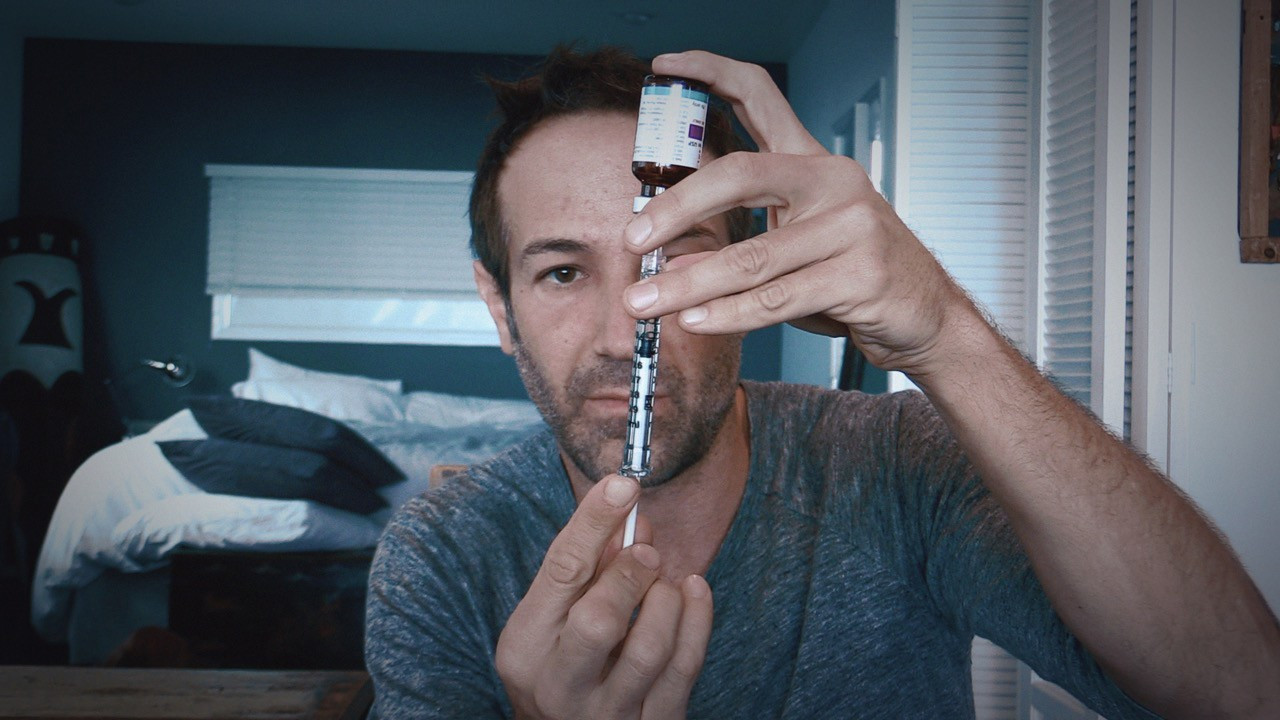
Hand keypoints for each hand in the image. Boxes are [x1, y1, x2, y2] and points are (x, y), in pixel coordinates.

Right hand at [495, 474, 714, 719]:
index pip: (560, 573)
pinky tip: (694, 591)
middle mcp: (559, 686)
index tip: (624, 484)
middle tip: (646, 550)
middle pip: (598, 621)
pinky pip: (685, 668)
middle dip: (630, 573)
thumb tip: (631, 515)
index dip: (593, 522)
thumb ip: (588, 569)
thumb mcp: (553, 618)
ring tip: (664, 584)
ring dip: (666, 598)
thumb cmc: (562, 662)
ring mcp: (606, 714)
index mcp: (527, 646)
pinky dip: (698, 618)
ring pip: (649, 648)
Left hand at [621, 51, 978, 378]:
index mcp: (813, 164)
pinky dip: (729, 314)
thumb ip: (739, 246)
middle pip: (742, 174)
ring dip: (689, 284)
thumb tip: (668, 263)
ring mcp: (852, 226)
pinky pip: (778, 298)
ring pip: (752, 256)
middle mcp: (834, 182)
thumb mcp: (795, 249)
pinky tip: (694, 321)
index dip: (711, 73)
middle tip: (632, 237)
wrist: (927, 318)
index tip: (663, 64)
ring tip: (644, 302)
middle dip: (677, 206)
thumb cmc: (853, 278)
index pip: (760, 98)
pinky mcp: (861, 276)